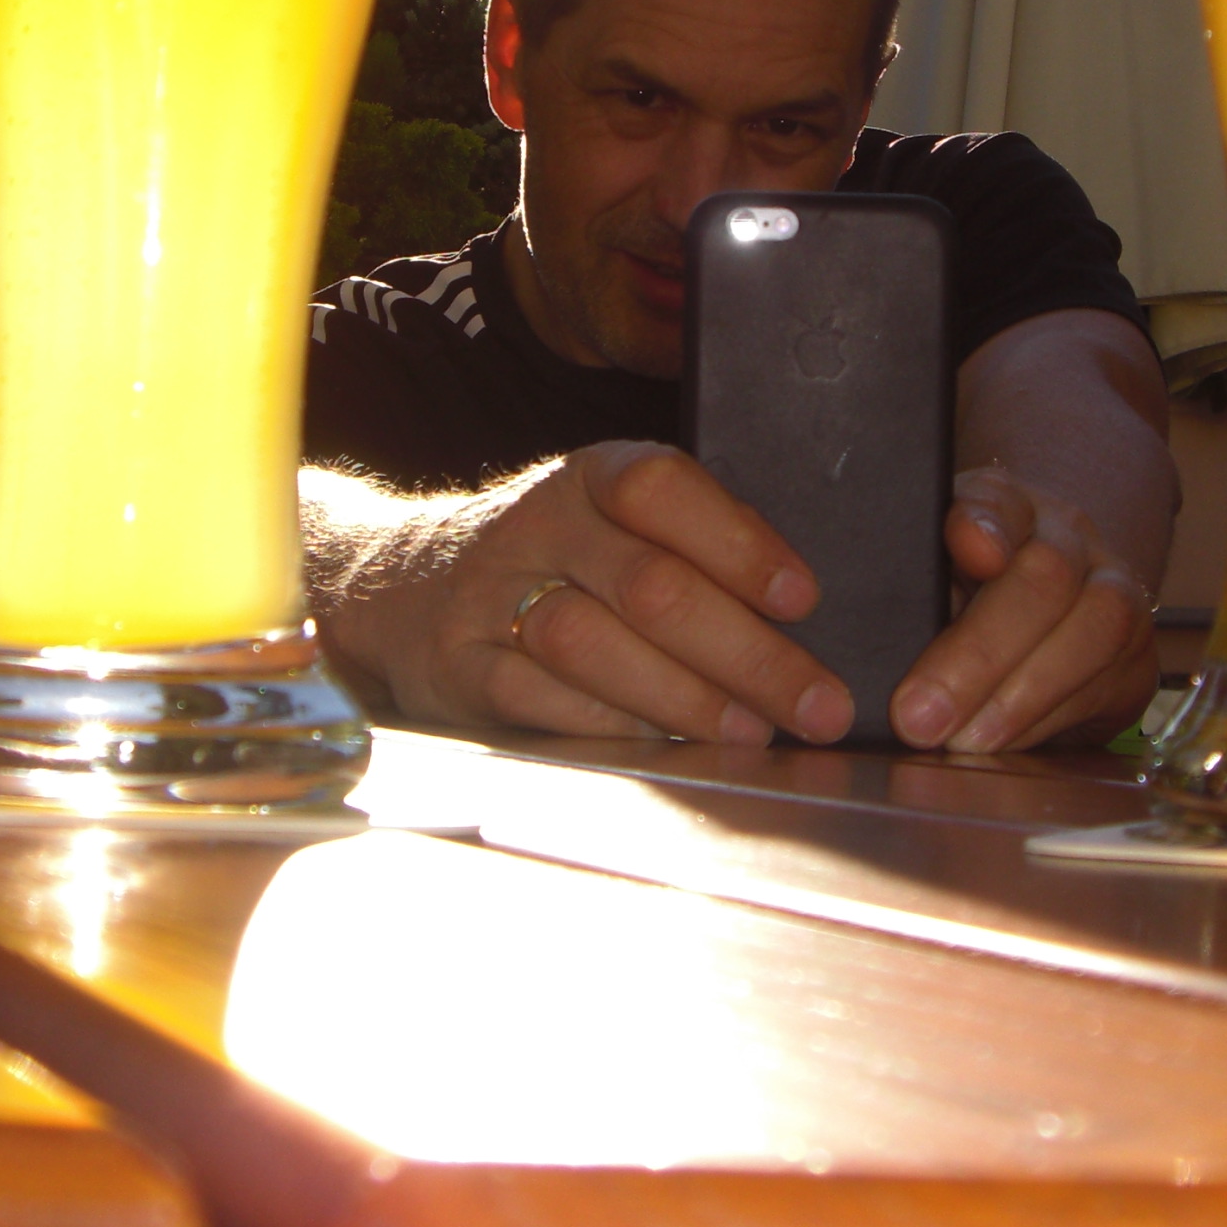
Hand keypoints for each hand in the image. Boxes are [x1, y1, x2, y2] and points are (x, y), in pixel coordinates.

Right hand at [341, 442, 856, 745]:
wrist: (410, 588)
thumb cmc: (558, 561)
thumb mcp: (614, 523)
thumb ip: (694, 548)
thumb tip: (808, 617)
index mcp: (592, 477)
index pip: (664, 489)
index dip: (739, 543)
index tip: (804, 599)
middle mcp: (540, 524)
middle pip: (649, 584)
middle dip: (748, 654)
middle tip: (817, 705)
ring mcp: (493, 594)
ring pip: (592, 643)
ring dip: (685, 698)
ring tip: (751, 734)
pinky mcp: (462, 665)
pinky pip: (540, 699)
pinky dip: (611, 727)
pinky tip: (666, 749)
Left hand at [891, 465, 1157, 752]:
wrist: (1046, 605)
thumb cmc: (959, 592)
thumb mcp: (924, 577)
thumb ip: (901, 594)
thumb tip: (846, 660)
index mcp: (1005, 504)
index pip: (997, 500)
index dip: (985, 522)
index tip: (966, 546)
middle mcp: (1068, 536)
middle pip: (1045, 577)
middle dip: (980, 654)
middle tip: (918, 714)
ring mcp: (1114, 591)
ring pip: (1094, 631)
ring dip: (1021, 696)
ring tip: (963, 742)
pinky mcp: (1137, 657)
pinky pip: (1107, 686)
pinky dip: (1047, 722)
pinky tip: (1001, 746)